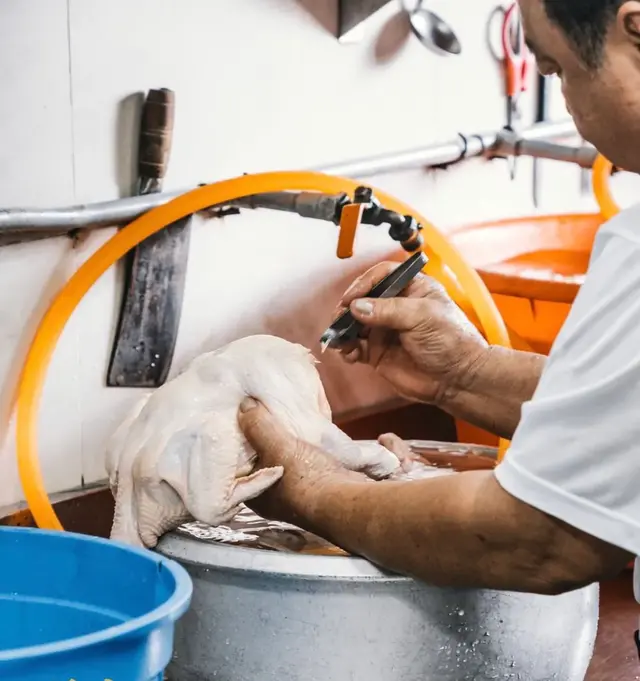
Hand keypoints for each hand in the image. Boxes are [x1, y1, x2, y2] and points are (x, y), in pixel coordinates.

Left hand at [237, 397, 364, 525]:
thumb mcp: (274, 445)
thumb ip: (258, 426)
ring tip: (287, 422)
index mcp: (255, 492)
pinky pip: (304, 462)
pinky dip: (304, 448)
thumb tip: (245, 406)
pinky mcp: (316, 486)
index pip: (239, 463)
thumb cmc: (305, 478)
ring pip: (285, 461)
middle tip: (266, 418)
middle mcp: (272, 496)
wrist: (343, 498)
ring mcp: (295, 493)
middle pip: (263, 460)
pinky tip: (307, 434)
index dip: (241, 442)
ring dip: (288, 444)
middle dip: (265, 441)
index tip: (244, 422)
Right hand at [334, 261, 487, 403]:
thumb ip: (388, 310)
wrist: (458, 379)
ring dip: (343, 329)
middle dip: (347, 308)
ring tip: (341, 339)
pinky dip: (347, 349)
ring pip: (354, 324)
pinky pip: (355, 347)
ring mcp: (385, 330)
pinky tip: (349, 354)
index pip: (381, 276)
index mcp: (412, 288)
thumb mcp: (422, 317)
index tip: (351, 298)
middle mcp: (395, 307)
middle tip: (340, 319)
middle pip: (362, 299)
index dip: (363, 283)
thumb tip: (356, 307)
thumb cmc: (452, 341)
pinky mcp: (378, 352)